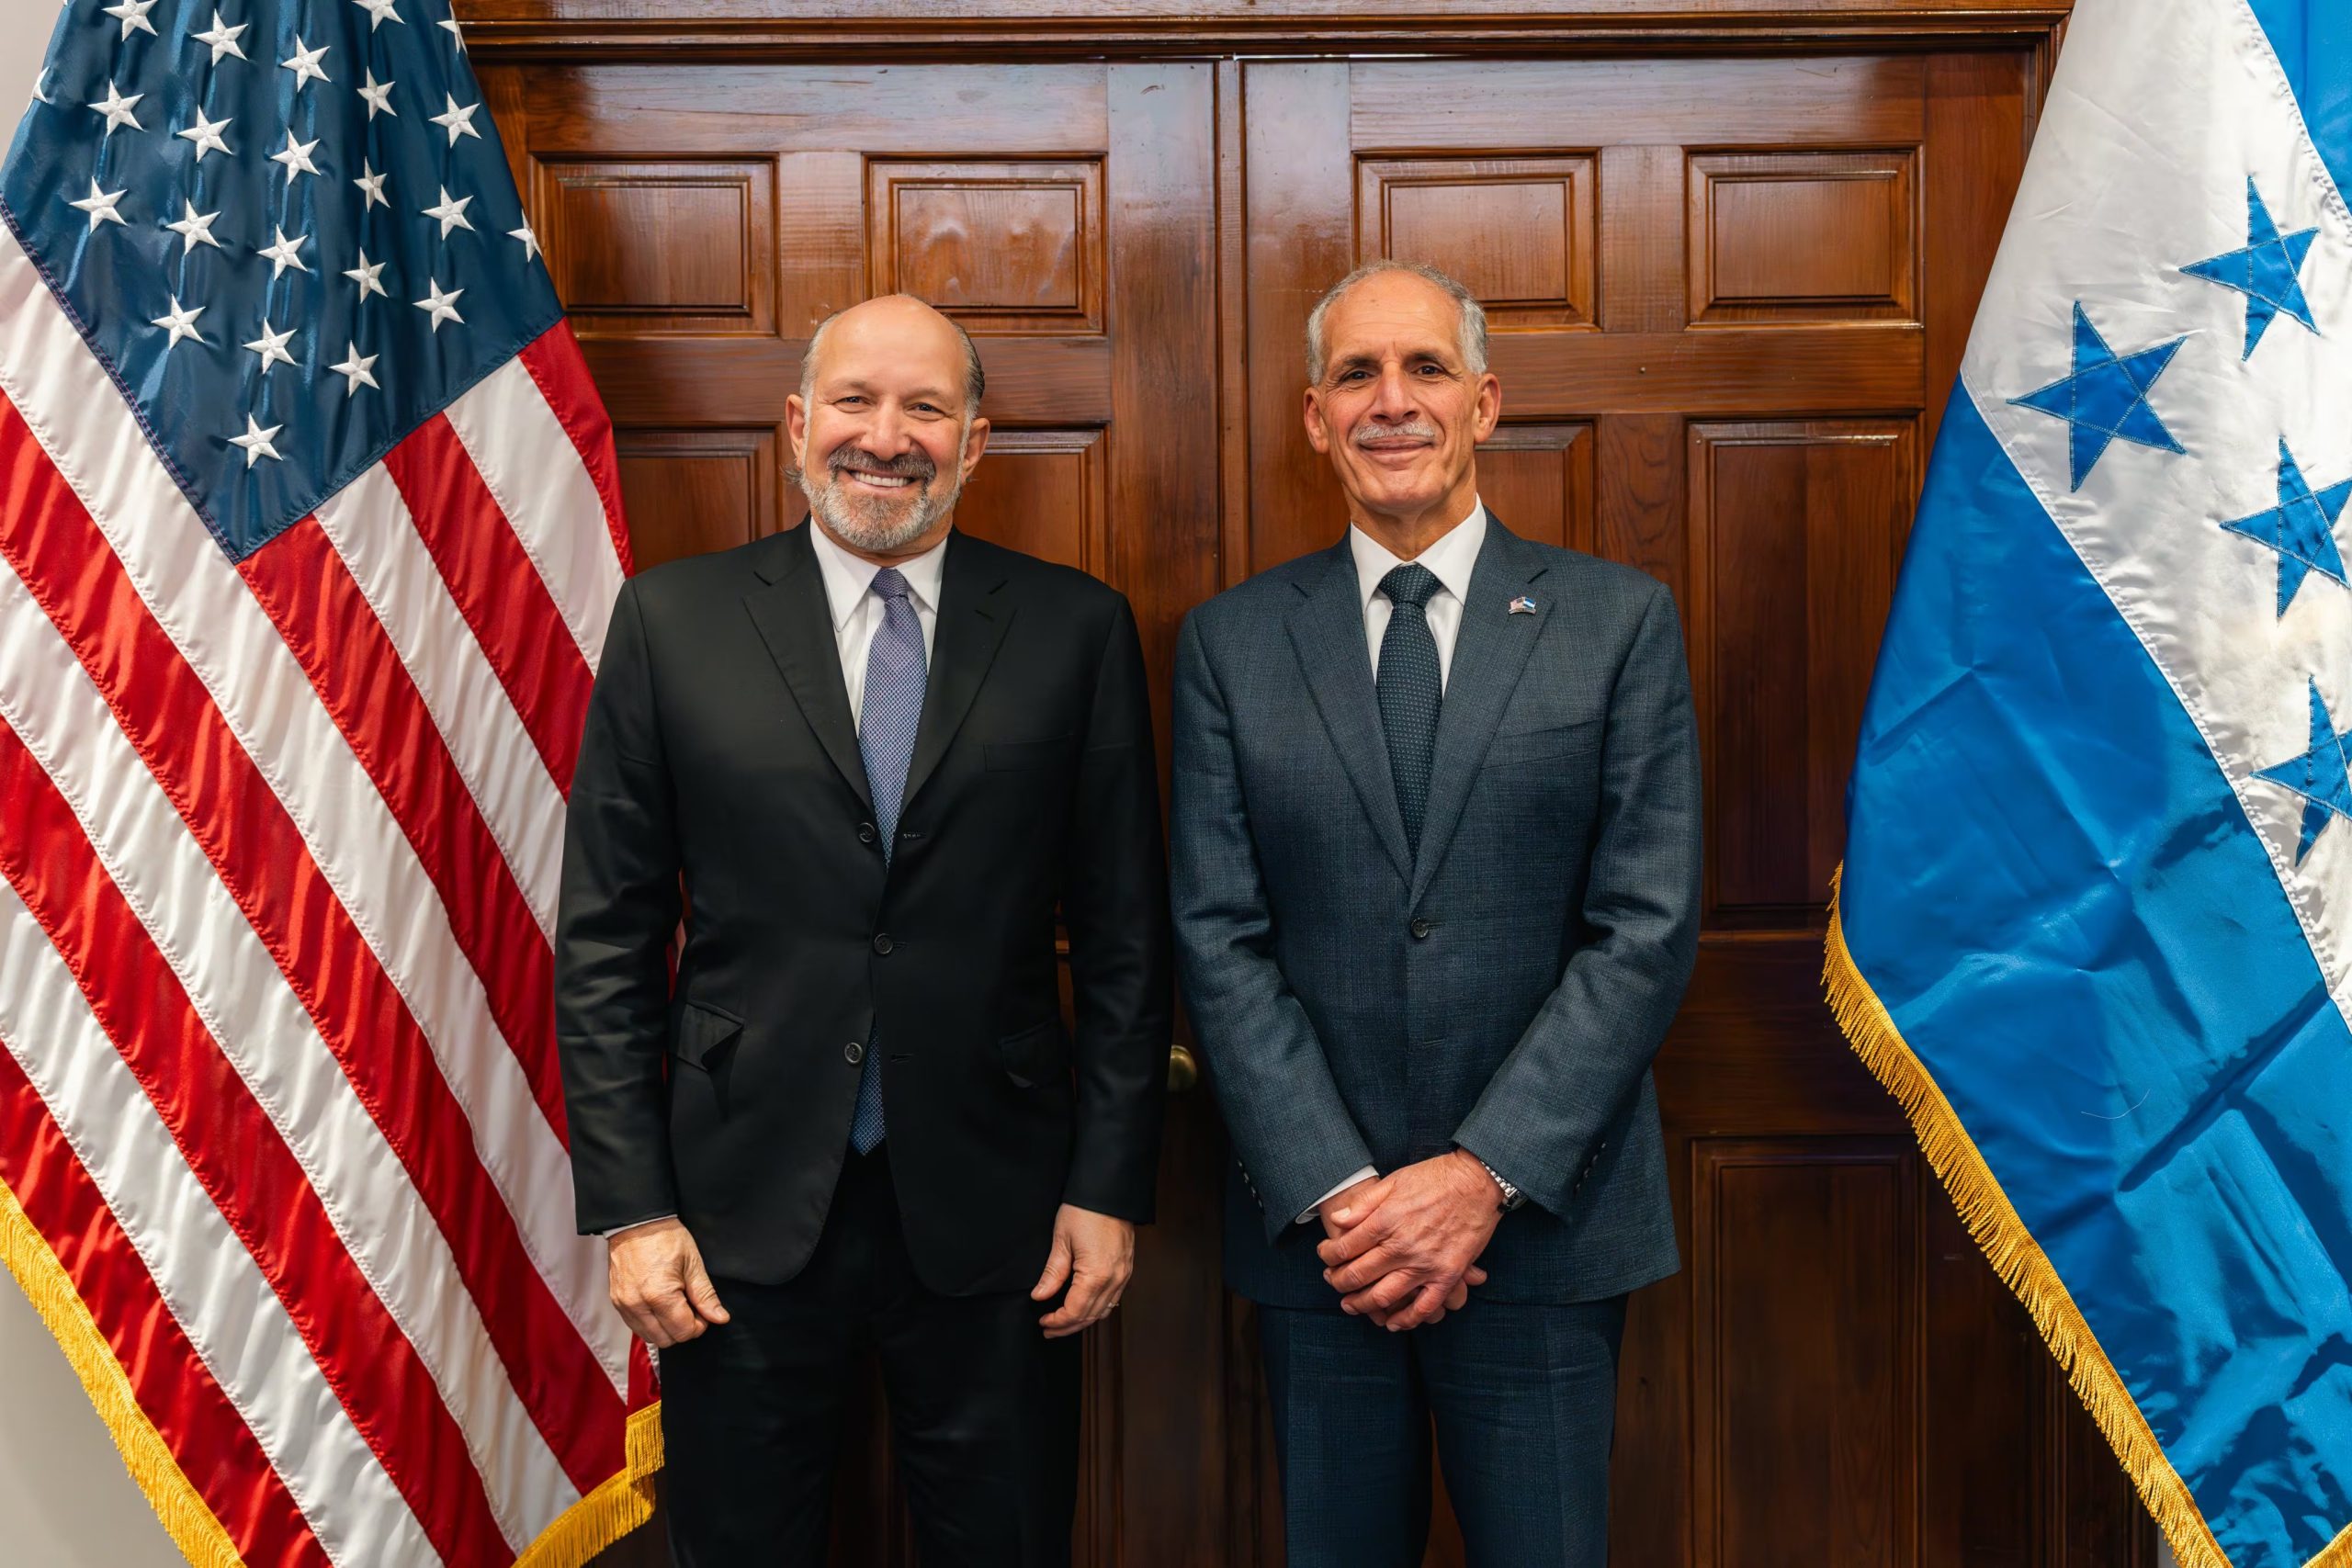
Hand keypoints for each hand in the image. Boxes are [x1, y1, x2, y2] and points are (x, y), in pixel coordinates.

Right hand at [607, 1217, 729, 1347]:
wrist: (636, 1223)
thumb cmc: (665, 1237)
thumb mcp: (693, 1263)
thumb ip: (705, 1295)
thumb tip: (719, 1318)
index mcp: (659, 1295)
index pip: (683, 1331)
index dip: (699, 1325)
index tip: (702, 1312)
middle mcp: (637, 1305)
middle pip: (666, 1340)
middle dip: (683, 1329)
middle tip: (691, 1309)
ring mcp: (624, 1305)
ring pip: (649, 1337)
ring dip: (666, 1330)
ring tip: (674, 1307)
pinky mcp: (616, 1302)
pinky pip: (635, 1327)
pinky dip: (650, 1324)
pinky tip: (659, 1307)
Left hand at [1031, 1205, 1135, 1338]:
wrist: (1110, 1190)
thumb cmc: (1085, 1210)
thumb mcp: (1061, 1240)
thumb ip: (1052, 1273)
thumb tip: (1040, 1295)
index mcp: (1096, 1275)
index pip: (1075, 1311)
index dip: (1057, 1321)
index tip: (1043, 1322)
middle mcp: (1114, 1279)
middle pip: (1090, 1316)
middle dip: (1068, 1326)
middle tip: (1049, 1329)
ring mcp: (1124, 1274)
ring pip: (1104, 1310)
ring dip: (1083, 1320)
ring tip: (1064, 1322)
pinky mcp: (1127, 1268)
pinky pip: (1113, 1298)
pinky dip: (1097, 1308)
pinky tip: (1084, 1306)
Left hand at [1317, 1151, 1504, 1330]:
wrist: (1477, 1182)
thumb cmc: (1435, 1177)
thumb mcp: (1393, 1181)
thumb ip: (1363, 1204)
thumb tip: (1338, 1220)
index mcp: (1385, 1221)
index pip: (1343, 1248)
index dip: (1327, 1255)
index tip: (1325, 1255)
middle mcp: (1401, 1246)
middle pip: (1357, 1275)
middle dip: (1338, 1282)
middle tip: (1332, 1281)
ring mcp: (1425, 1264)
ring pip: (1383, 1296)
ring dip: (1361, 1305)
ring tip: (1350, 1305)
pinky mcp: (1447, 1275)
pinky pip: (1424, 1307)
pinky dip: (1405, 1320)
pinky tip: (1392, 1322)